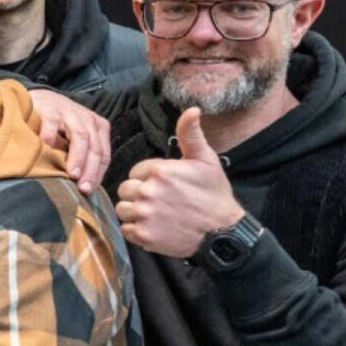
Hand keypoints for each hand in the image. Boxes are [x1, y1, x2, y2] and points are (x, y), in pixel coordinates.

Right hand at [27, 89, 112, 193]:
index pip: (103, 155)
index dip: (98, 174)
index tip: (89, 191)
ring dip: (78, 157)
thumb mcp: (74, 139)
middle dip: (90, 170)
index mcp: (98, 128)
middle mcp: (87, 119)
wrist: (39, 100)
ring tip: (72, 174)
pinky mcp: (50, 108)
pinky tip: (46, 148)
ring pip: (80, 136)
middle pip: (94, 147)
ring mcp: (70, 112)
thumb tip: (85, 187)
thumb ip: (81, 156)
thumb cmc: (57, 126)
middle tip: (83, 188)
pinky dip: (50, 135)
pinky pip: (52, 123)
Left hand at [115, 107, 245, 257]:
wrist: (222, 231)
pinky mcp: (143, 235)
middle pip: (125, 190)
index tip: (165, 185)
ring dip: (134, 212)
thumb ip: (190, 134)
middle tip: (160, 200)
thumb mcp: (205, 159)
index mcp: (159, 171)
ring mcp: (144, 215)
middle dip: (138, 194)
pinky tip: (154, 227)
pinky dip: (136, 230)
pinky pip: (125, 230)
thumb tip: (191, 109)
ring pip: (122, 209)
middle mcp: (148, 191)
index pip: (136, 171)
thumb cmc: (214, 193)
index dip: (148, 178)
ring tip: (156, 214)